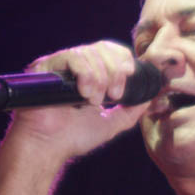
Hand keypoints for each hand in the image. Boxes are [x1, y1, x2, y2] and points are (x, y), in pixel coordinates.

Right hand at [9, 41, 152, 159]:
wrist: (48, 146)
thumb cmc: (73, 138)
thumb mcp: (110, 124)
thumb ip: (130, 112)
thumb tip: (149, 98)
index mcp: (90, 76)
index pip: (111, 51)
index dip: (123, 59)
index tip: (128, 77)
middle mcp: (74, 67)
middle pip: (103, 48)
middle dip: (115, 71)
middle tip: (113, 95)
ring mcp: (59, 65)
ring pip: (89, 52)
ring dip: (99, 78)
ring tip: (92, 101)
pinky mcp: (45, 66)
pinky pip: (72, 57)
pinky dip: (84, 74)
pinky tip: (83, 93)